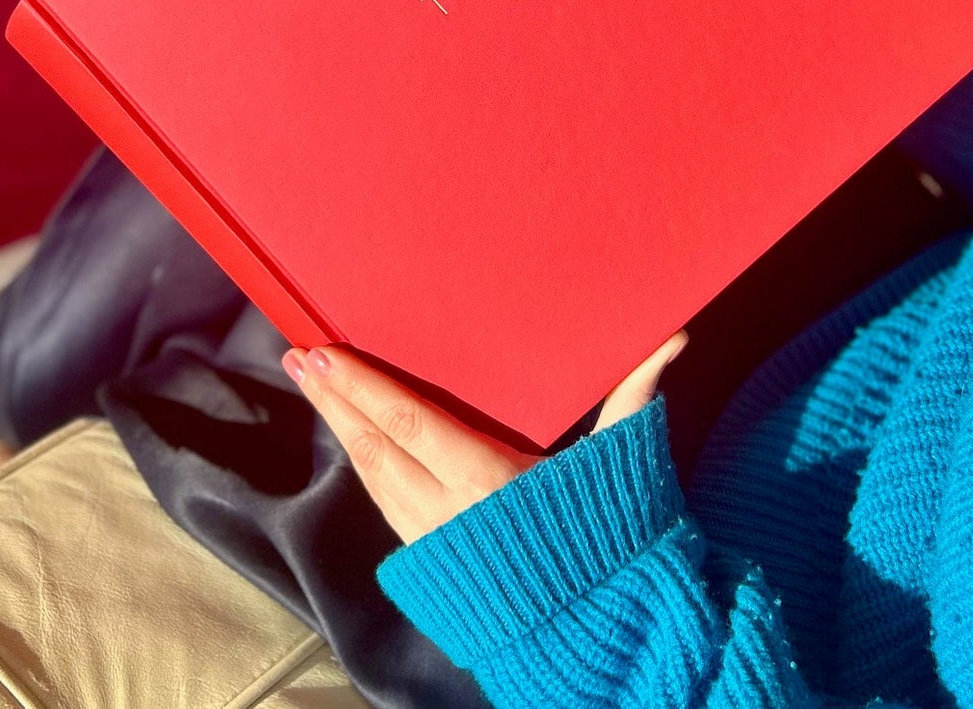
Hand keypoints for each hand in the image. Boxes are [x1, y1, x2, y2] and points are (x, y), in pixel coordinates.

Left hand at [283, 331, 686, 543]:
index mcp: (488, 480)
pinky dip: (364, 467)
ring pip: (372, 479)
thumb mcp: (620, 464)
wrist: (604, 635)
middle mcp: (448, 512)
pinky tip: (355, 443)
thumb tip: (673, 337)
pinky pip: (387, 505)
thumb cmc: (611, 540)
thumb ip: (636, 394)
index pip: (408, 423)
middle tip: (298, 353)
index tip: (325, 351)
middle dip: (333, 399)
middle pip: (374, 447)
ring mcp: (434, 543)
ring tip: (315, 386)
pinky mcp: (433, 565)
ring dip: (340, 428)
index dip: (362, 387)